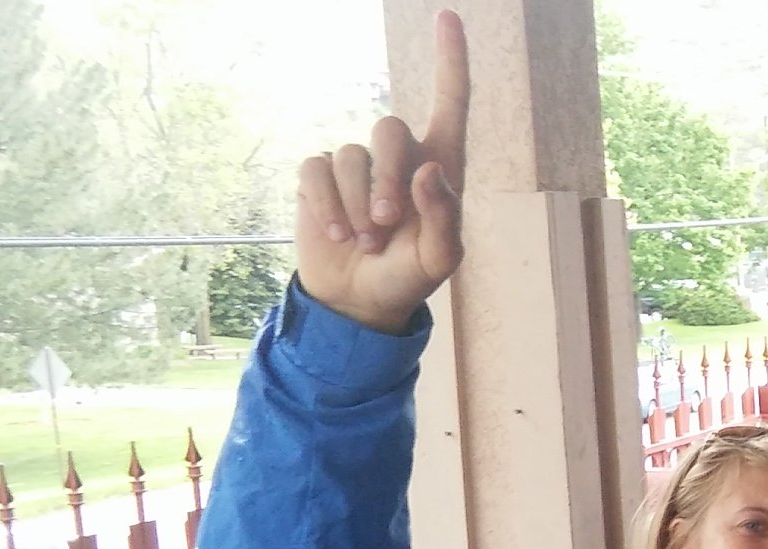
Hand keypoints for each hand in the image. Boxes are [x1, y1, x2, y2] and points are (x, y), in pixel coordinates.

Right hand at [295, 10, 469, 332]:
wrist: (360, 301)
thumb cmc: (409, 277)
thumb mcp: (439, 260)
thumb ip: (444, 217)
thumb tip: (430, 169)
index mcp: (438, 166)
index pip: (449, 104)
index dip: (451, 61)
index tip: (449, 17)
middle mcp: (397, 158)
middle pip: (390, 129)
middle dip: (386, 179)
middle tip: (384, 224)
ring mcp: (355, 165)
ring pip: (349, 156)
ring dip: (354, 205)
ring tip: (363, 241)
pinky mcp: (319, 178)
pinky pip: (316, 170)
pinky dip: (326, 207)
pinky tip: (336, 236)